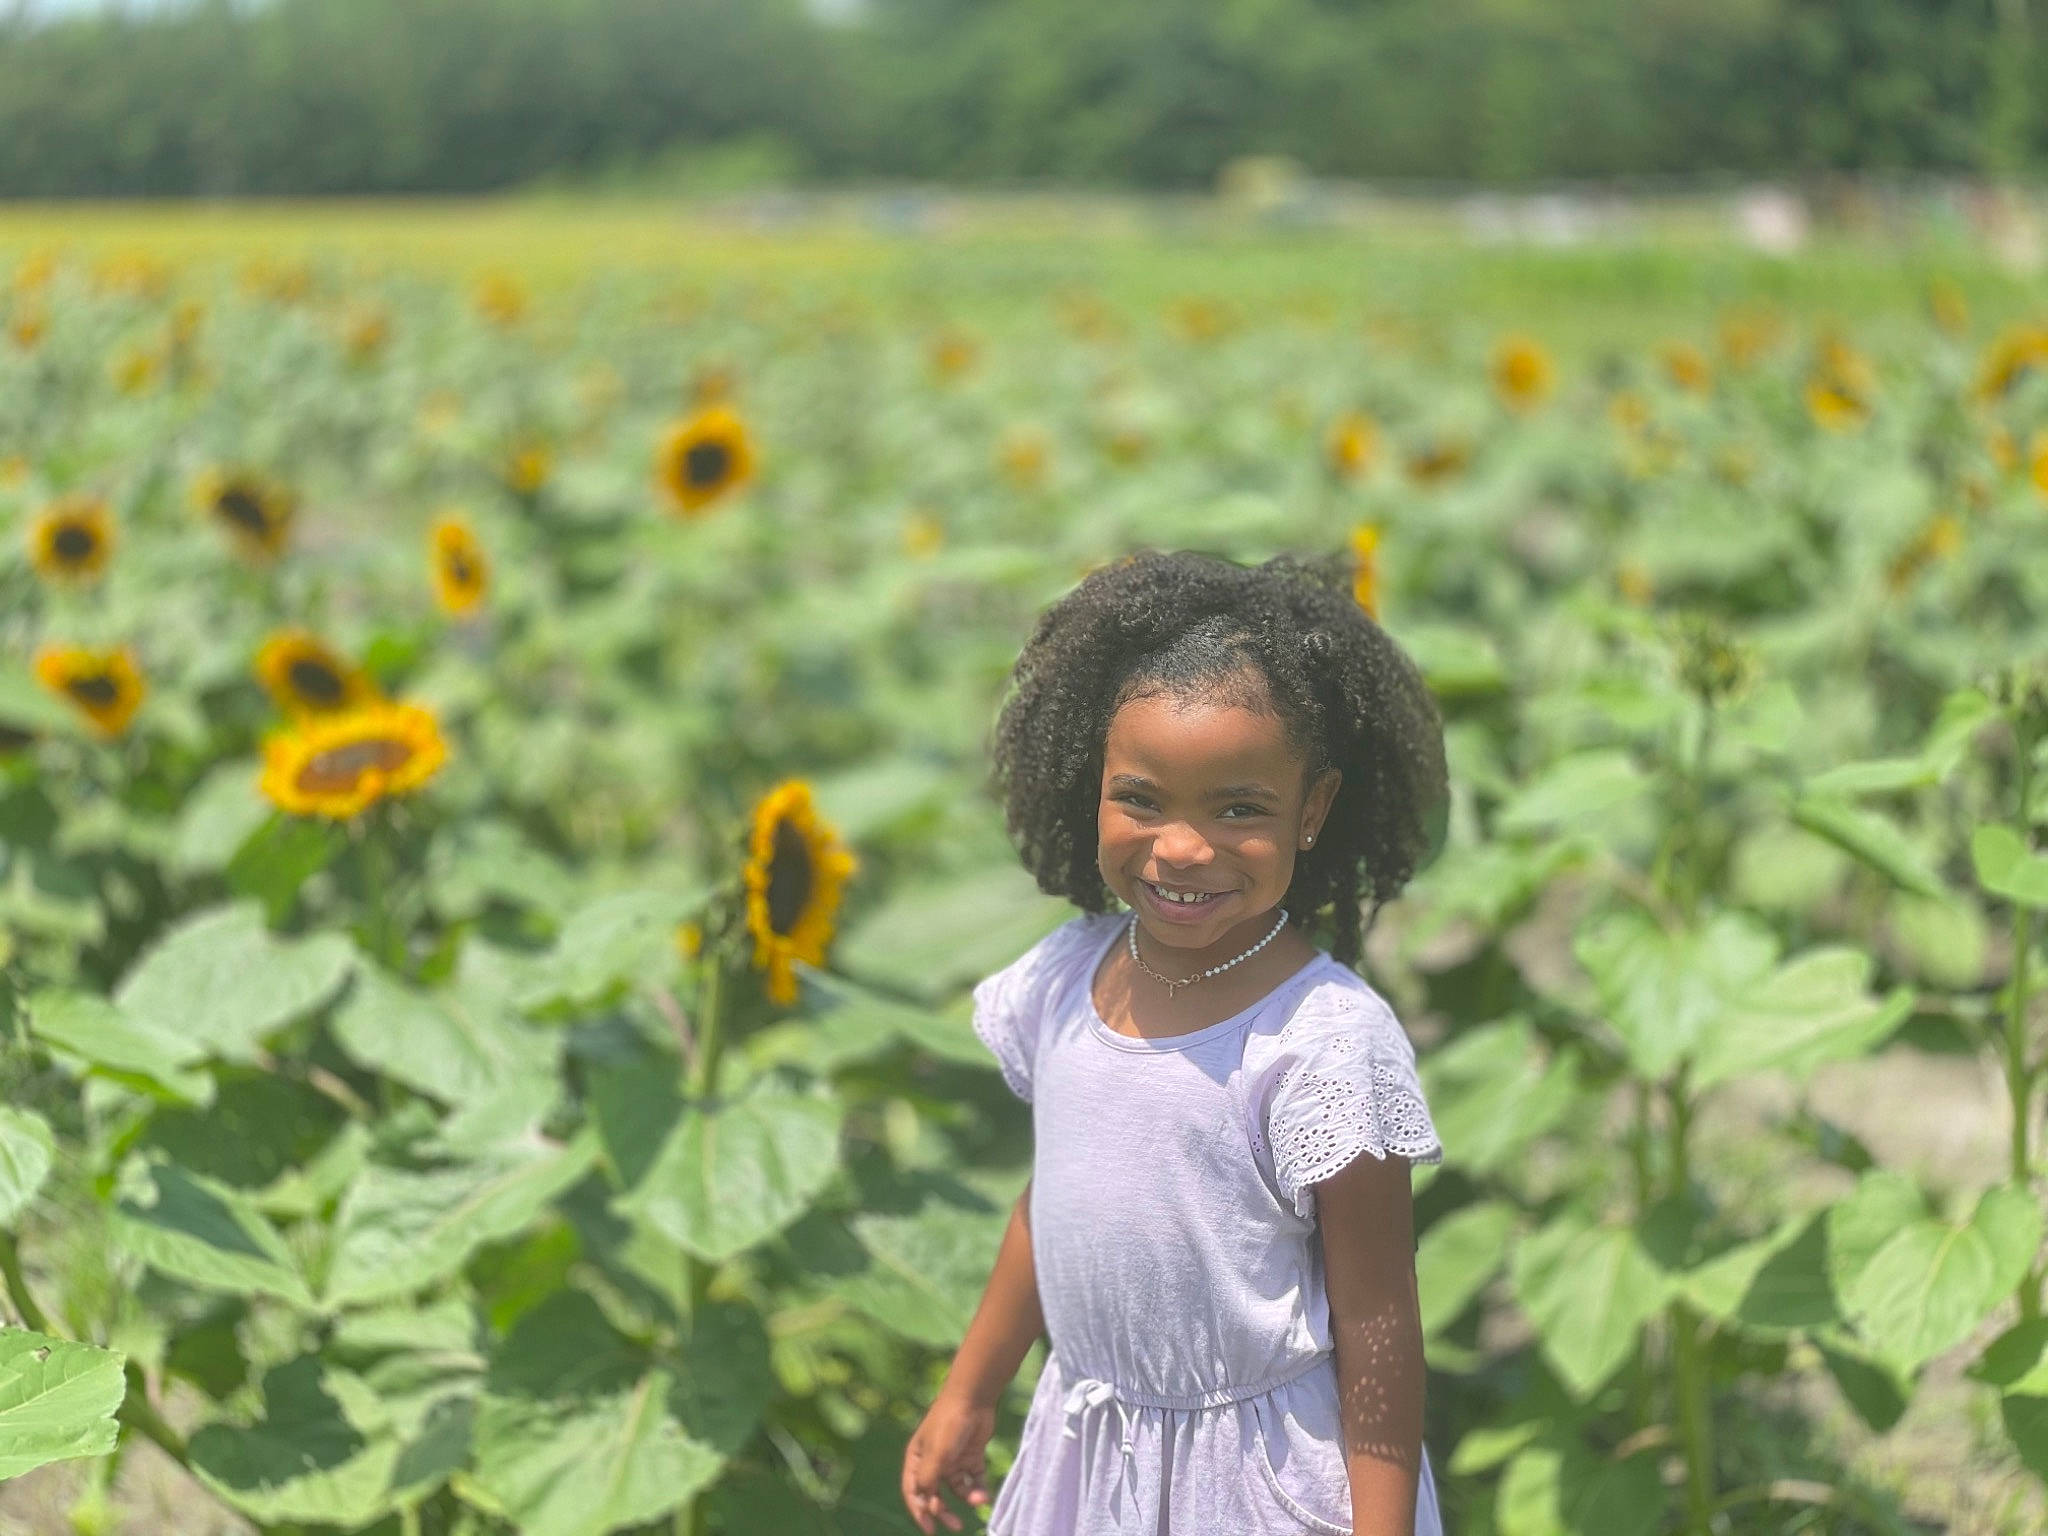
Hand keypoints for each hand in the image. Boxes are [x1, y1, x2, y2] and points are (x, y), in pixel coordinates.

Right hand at [901, 1388, 997, 1532]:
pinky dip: (979, 1488)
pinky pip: (974, 1479)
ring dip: (967, 1497)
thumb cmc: (949, 1424)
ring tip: (979, 1500)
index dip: (920, 1512)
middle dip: (944, 1511)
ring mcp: (953, 1459)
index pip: (914, 1492)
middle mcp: (934, 1461)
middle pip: (935, 1494)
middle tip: (956, 1526)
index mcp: (917, 1459)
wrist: (974, 1398)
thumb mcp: (936, 1455)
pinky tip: (985, 1495)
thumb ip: (929, 1480)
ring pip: (957, 1489)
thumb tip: (926, 1502)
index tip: (930, 1530)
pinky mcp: (971, 1456)